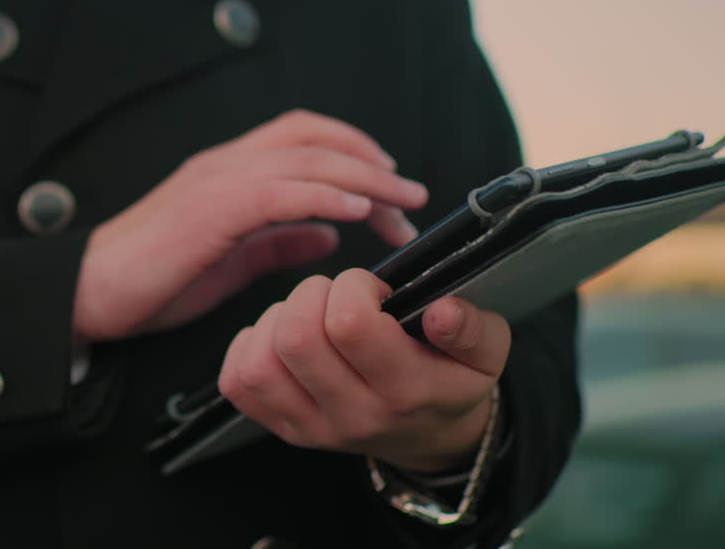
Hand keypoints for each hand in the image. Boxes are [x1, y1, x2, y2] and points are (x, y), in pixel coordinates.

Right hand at [73, 110, 427, 341]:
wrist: (90, 291)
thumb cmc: (153, 279)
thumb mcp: (230, 260)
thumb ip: (277, 240)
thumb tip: (329, 231)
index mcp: (230, 171)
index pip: (303, 136)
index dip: (354, 150)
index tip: (390, 186)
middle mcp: (226, 164)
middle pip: (315, 139)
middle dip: (373, 163)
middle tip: (413, 197)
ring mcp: (217, 182)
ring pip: (306, 159)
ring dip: (363, 177)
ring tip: (402, 203)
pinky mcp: (210, 211)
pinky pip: (280, 192)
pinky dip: (325, 195)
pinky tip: (357, 210)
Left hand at [217, 269, 509, 473]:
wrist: (432, 438)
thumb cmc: (451, 379)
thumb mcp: (487, 353)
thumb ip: (473, 329)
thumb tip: (443, 311)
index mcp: (406, 391)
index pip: (350, 325)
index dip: (353, 287)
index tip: (372, 289)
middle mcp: (353, 416)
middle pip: (296, 338)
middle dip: (311, 295)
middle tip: (337, 296)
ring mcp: (312, 428)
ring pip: (260, 362)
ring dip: (277, 320)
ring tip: (309, 314)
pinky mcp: (283, 429)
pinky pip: (237, 384)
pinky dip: (249, 346)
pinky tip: (281, 337)